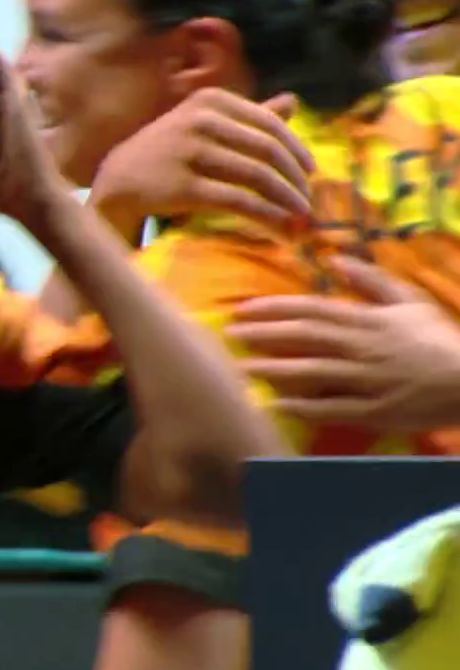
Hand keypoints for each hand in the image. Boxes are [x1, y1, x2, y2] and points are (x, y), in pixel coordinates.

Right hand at [90, 89, 312, 240]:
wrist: (119, 179)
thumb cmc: (171, 152)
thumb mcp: (205, 124)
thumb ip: (248, 115)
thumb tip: (293, 101)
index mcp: (210, 100)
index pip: (269, 124)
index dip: (296, 150)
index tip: (312, 173)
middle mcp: (200, 119)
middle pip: (267, 150)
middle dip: (295, 180)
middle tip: (308, 203)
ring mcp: (188, 151)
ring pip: (257, 176)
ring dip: (287, 201)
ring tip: (300, 221)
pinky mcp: (182, 186)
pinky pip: (237, 202)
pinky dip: (266, 218)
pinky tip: (281, 232)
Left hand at [229, 256, 459, 431]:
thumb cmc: (439, 338)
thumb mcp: (409, 301)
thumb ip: (371, 279)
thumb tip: (333, 258)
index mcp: (368, 320)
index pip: (312, 310)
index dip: (275, 308)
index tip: (244, 309)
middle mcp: (363, 348)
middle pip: (305, 338)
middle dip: (265, 335)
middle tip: (231, 334)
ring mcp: (368, 381)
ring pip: (313, 372)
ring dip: (275, 370)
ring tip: (243, 368)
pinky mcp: (376, 411)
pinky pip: (333, 409)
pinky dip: (304, 406)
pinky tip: (276, 404)